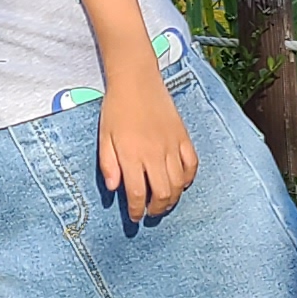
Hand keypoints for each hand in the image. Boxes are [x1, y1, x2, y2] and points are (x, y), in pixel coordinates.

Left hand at [96, 72, 198, 221]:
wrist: (136, 80)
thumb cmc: (117, 108)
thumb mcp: (104, 137)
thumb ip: (108, 165)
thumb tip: (114, 189)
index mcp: (132, 155)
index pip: (137, 194)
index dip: (137, 210)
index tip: (135, 217)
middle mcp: (154, 154)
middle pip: (162, 194)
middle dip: (156, 210)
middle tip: (149, 213)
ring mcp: (172, 146)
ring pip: (178, 184)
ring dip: (172, 199)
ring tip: (163, 202)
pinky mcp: (184, 137)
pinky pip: (192, 165)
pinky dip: (188, 179)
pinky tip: (180, 183)